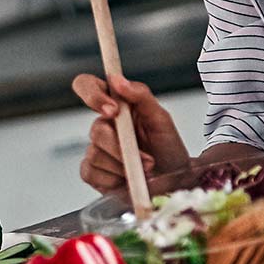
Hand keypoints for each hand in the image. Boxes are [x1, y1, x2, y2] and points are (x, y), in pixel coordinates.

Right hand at [70, 72, 190, 194]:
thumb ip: (141, 96)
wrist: (174, 182)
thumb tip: (118, 80)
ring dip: (124, 165)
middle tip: (146, 158)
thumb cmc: (168, 149)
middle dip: (122, 146)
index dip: (92, 94)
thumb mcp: (161, 119)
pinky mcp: (92, 172)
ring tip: (144, 169)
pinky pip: (90, 172)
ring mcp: (96, 148)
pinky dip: (113, 178)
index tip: (113, 110)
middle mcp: (103, 125)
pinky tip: (127, 179)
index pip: (88, 86)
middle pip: (95, 129)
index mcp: (116, 105)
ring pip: (95, 153)